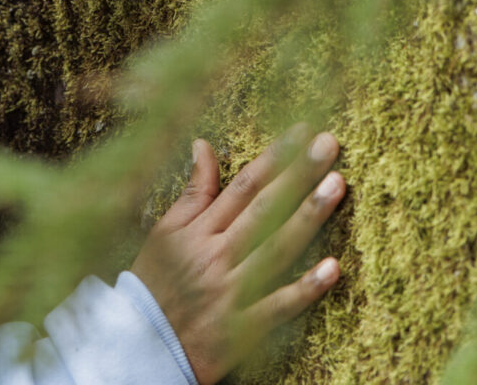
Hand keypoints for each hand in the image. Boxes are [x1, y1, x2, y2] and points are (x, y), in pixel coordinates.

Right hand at [129, 128, 344, 384]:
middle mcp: (217, 256)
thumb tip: (203, 144)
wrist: (139, 345)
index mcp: (199, 231)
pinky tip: (333, 268)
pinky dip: (304, 288)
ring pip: (276, 249)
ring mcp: (231, 292)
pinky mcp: (242, 329)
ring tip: (338, 185)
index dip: (274, 156)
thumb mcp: (164, 232)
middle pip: (264, 208)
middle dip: (298, 174)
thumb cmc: (153, 283)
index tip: (301, 130)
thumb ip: (192, 192)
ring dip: (308, 216)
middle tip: (329, 144)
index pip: (243, 185)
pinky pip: (278, 306)